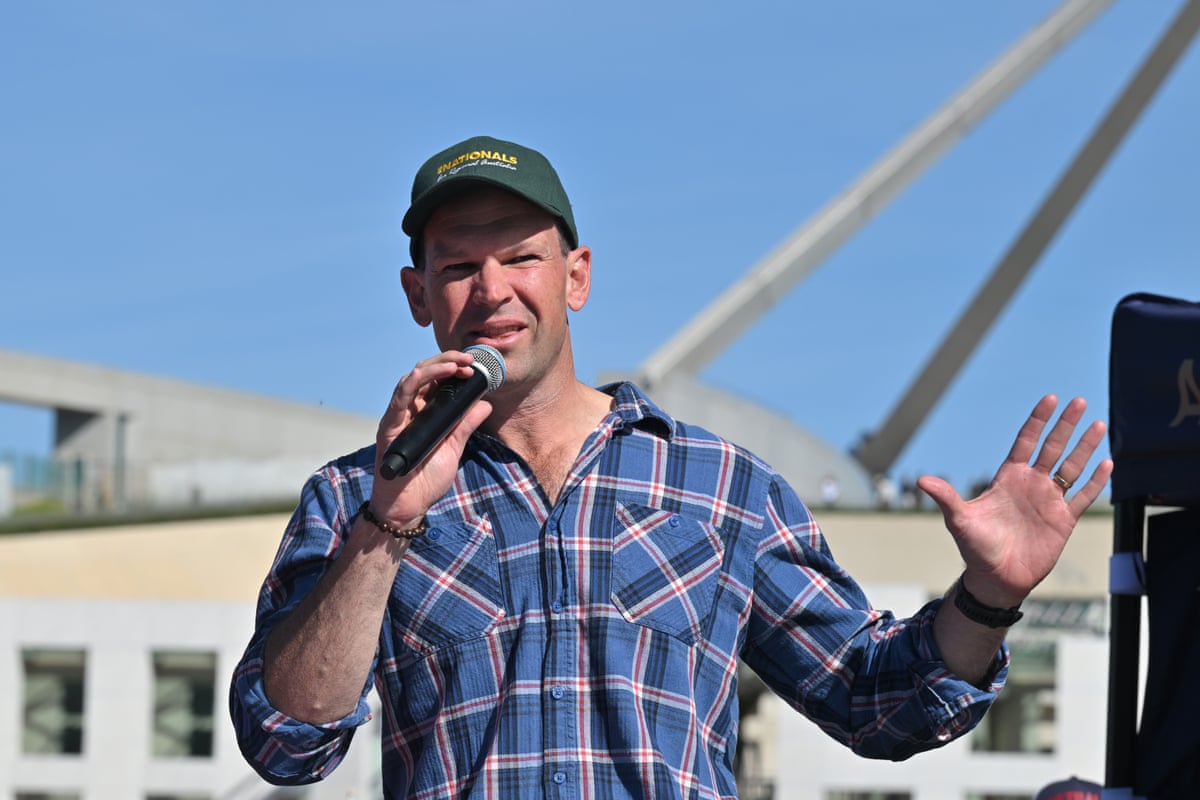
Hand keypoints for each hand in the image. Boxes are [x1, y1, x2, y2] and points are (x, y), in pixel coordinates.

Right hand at [369, 351, 493, 525]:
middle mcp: (409, 410)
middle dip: (447, 361)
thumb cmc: (427, 478)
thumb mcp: (454, 447)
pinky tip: (421, 375)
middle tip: (469, 360)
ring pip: (411, 381)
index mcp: (424, 412)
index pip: (436, 380)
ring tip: (454, 364)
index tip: (474, 366)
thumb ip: (466, 424)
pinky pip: (397, 402)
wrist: (409, 506)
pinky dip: (409, 385)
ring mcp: (397, 418)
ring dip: (432, 368)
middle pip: (424, 373)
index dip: (454, 368)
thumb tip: (485, 403)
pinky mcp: (388, 430)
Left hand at [918, 395, 1112, 607]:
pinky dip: (1096, 482)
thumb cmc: (976, 548)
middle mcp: (1031, 484)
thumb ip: (946, 497)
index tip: (1050, 398)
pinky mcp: (1063, 520)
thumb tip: (920, 480)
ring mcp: (1049, 501)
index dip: (1038, 420)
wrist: (996, 578)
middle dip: (1065, 425)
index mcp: (1008, 478)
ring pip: (1072, 468)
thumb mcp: (959, 520)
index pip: (1026, 441)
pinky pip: (1083, 497)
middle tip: (1078, 401)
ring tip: (1098, 424)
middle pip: (1052, 447)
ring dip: (1085, 447)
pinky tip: (1107, 463)